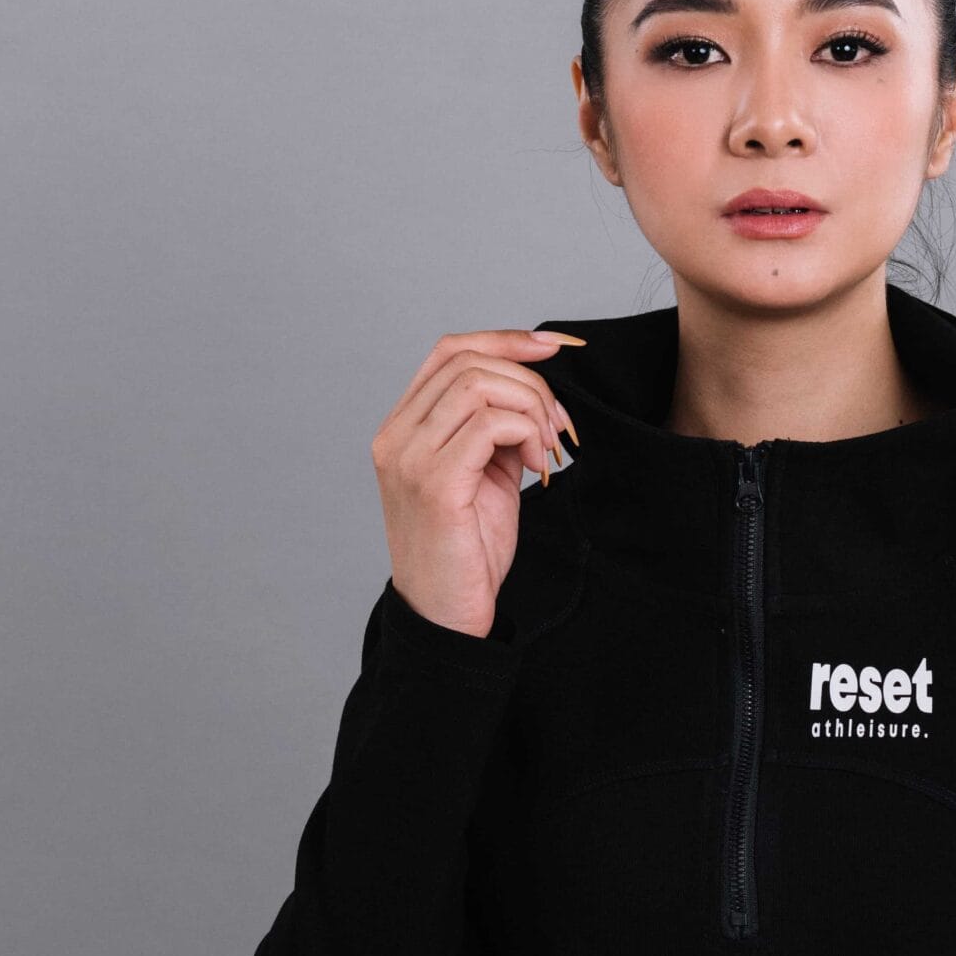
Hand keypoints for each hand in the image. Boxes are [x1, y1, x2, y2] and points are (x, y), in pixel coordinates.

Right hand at [371, 327, 584, 638]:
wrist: (446, 616)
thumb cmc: (466, 551)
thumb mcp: (484, 475)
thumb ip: (496, 430)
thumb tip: (535, 390)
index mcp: (402, 427)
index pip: (450, 351)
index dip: (506, 339)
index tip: (555, 348)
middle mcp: (396, 436)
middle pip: (470, 362)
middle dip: (531, 383)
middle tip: (559, 428)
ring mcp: (410, 458)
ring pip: (481, 385)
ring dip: (533, 408)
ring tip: (549, 449)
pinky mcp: (435, 483)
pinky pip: (491, 424)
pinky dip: (528, 434)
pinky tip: (539, 468)